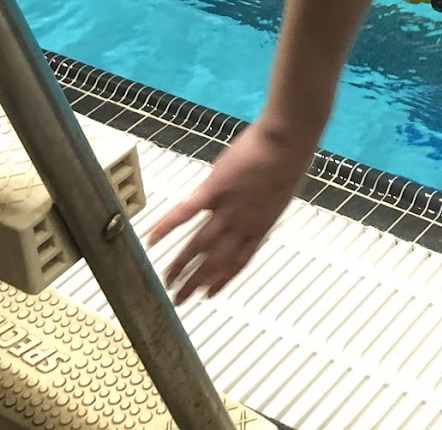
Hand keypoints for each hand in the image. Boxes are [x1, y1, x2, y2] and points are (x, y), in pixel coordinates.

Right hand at [147, 119, 313, 303]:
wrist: (287, 141)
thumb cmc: (290, 158)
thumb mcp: (280, 192)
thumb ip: (264, 207)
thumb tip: (258, 209)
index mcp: (260, 227)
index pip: (238, 262)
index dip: (221, 280)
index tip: (208, 294)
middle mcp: (242, 226)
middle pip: (214, 261)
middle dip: (196, 282)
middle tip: (179, 300)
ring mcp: (226, 210)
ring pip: (198, 245)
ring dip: (181, 265)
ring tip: (166, 281)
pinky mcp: (213, 190)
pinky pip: (185, 213)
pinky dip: (167, 226)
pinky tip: (151, 239)